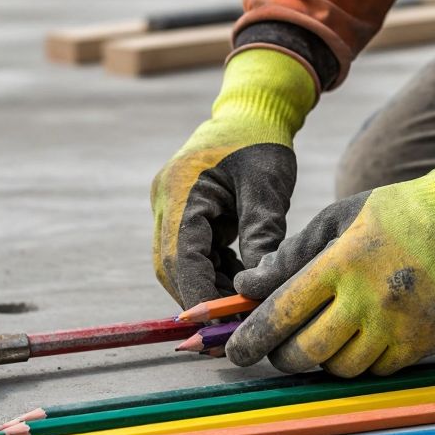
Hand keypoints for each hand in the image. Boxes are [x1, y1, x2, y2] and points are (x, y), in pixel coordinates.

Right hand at [151, 49, 316, 307]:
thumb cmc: (263, 142)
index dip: (196, 294)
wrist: (251, 110)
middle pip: (171, 264)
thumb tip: (260, 286)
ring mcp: (169, 205)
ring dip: (208, 285)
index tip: (219, 325)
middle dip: (200, 296)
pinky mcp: (180, 211)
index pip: (180, 254)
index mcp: (182, 188)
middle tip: (233, 323)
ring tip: (243, 304)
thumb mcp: (268, 187)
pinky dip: (213, 270)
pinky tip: (241, 280)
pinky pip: (190, 251)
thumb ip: (262, 233)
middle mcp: (166, 199)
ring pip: (178, 261)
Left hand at [226, 116, 434, 375]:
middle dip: (283, 357)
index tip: (234, 351)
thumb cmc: (394, 214)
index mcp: (341, 263)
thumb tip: (248, 284)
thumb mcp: (335, 218)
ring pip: (342, 367)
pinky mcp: (424, 341)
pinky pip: (379, 370)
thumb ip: (290, 255)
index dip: (252, 337)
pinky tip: (359, 339)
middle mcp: (369, 299)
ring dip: (323, 360)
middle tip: (277, 349)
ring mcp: (400, 325)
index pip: (283, 311)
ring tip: (322, 338)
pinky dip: (360, 362)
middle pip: (308, 352)